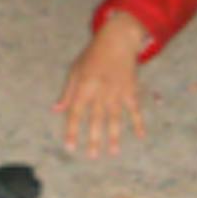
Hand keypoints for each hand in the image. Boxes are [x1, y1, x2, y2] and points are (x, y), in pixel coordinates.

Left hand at [55, 14, 148, 157]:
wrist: (117, 40)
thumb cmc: (93, 56)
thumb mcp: (75, 70)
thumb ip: (67, 92)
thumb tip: (56, 110)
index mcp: (84, 87)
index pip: (75, 112)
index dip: (72, 130)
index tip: (70, 146)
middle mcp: (100, 91)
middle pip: (96, 119)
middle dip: (94, 138)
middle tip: (92, 157)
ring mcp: (117, 92)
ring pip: (115, 117)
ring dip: (114, 135)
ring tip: (113, 152)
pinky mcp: (131, 90)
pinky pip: (135, 108)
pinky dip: (138, 122)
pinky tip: (140, 136)